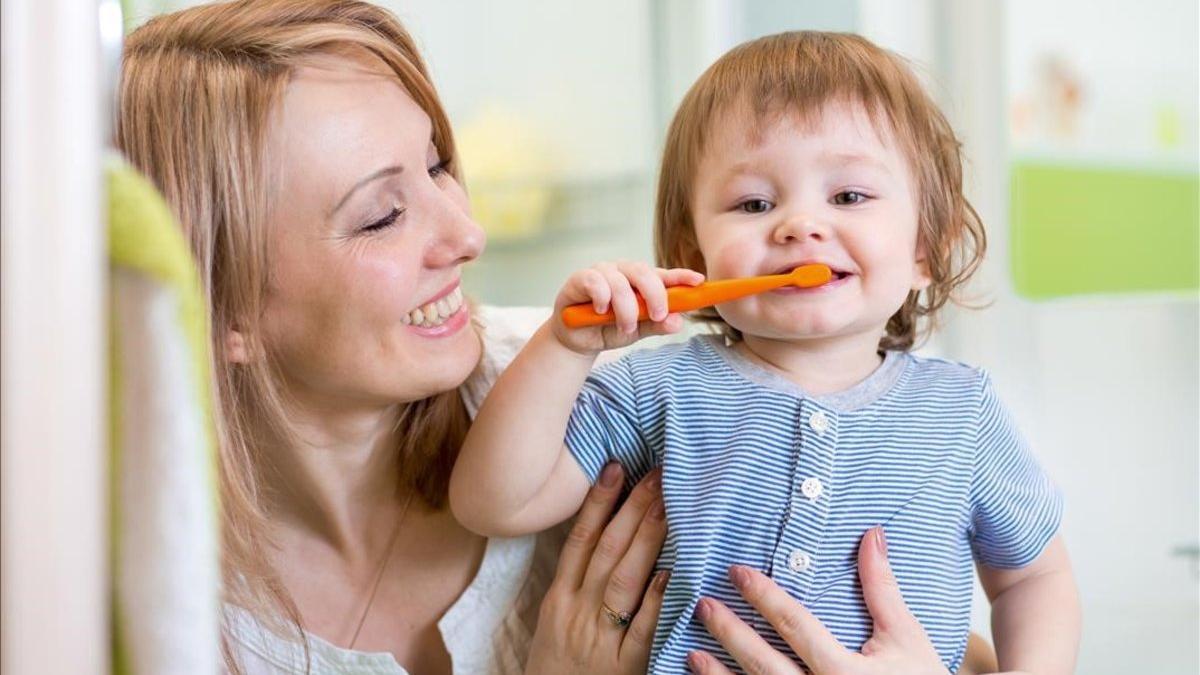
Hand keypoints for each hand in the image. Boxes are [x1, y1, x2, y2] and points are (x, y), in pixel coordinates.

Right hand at [526, 463, 669, 674]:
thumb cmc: (555, 668)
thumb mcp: (555, 622)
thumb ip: (577, 584)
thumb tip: (608, 535)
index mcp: (558, 599)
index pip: (579, 540)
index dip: (598, 502)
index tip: (617, 467)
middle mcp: (576, 611)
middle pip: (605, 551)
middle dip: (633, 509)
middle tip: (658, 474)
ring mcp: (598, 638)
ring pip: (622, 579)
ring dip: (648, 538)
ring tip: (668, 504)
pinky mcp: (622, 666)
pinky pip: (642, 627)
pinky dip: (658, 598)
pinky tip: (675, 570)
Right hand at [551, 261, 703, 354]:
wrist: (578, 341)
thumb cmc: (609, 329)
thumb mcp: (637, 332)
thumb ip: (656, 325)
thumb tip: (679, 321)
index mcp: (640, 282)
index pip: (663, 275)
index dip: (681, 276)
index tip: (699, 281)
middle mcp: (623, 272)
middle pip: (644, 272)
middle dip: (655, 295)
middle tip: (658, 315)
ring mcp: (602, 272)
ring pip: (620, 282)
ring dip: (626, 309)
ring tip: (625, 328)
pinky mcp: (580, 278)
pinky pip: (595, 282)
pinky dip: (602, 298)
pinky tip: (600, 311)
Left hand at [688, 527, 948, 674]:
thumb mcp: (905, 636)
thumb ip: (881, 588)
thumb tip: (871, 535)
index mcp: (845, 670)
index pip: (794, 625)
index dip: (763, 596)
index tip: (736, 571)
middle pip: (762, 662)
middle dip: (729, 633)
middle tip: (703, 606)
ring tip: (692, 653)